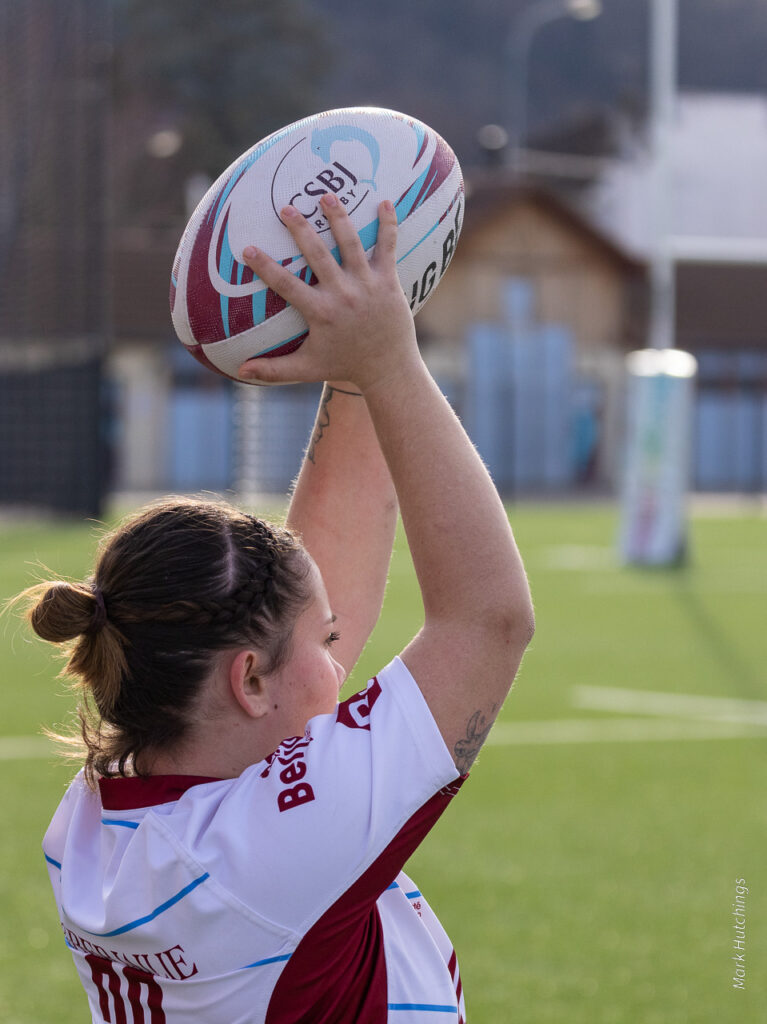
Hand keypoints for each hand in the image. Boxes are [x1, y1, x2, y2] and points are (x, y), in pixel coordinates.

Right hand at [237, 195, 419, 391]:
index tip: (247, 249)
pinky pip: (388, 248)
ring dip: (339, 217)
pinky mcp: (389, 281)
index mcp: (321, 313)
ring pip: (351, 244)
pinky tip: (386, 202)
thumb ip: (273, 370)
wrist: (388, 369)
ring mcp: (367, 285)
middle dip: (301, 229)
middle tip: (286, 208)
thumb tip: (240, 372)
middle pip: (318, 255)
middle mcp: (343, 295)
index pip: (286, 285)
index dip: (265, 267)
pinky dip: (388, 225)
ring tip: (326, 195)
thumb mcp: (307, 368)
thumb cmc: (345, 365)